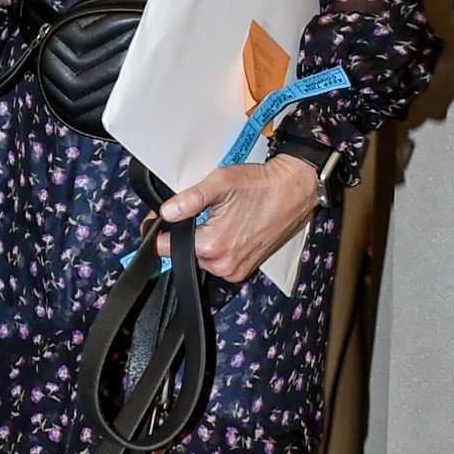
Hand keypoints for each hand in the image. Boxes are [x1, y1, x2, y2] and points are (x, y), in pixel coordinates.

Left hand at [157, 152, 319, 283]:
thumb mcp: (220, 182)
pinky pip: (219, 261)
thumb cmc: (261, 185)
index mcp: (212, 246)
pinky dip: (219, 246)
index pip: (165, 247)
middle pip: (184, 252)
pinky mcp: (245, 269)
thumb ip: (189, 199)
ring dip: (203, 240)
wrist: (293, 190)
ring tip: (221, 217)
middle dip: (187, 232)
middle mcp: (223, 265)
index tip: (161, 217)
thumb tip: (166, 212)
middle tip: (204, 211)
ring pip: (201, 257)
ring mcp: (235, 270)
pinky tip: (232, 227)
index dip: (159, 230)